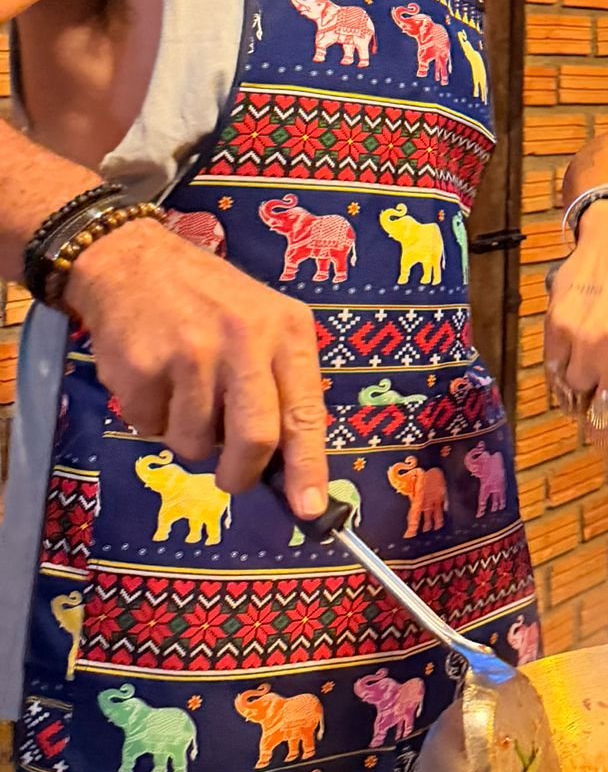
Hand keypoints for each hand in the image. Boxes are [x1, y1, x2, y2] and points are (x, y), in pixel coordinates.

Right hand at [65, 219, 329, 520]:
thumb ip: (280, 384)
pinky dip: (151, 420)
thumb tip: (288, 467)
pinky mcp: (144, 368)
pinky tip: (154, 381)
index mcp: (286, 331)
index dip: (308, 467)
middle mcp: (244, 340)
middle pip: (255, 439)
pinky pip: (150, 429)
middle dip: (241, 474)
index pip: (306, 412)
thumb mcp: (263, 323)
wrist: (134, 261)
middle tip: (230, 478)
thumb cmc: (210, 301)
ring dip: (188, 437)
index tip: (311, 510)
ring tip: (184, 394)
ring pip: (196, 443)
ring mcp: (192, 354)